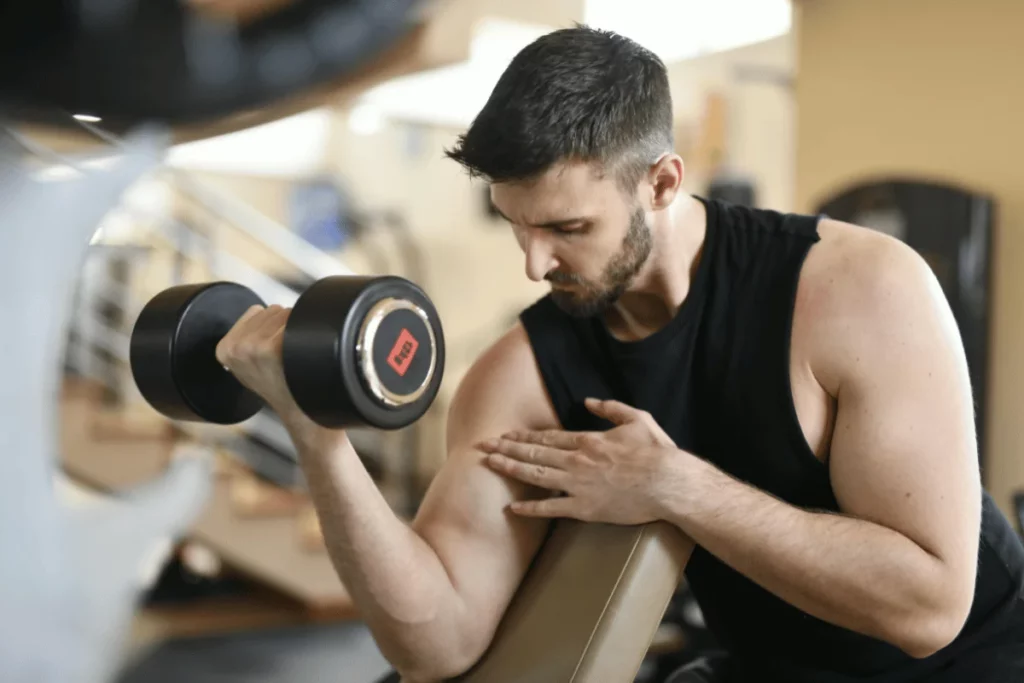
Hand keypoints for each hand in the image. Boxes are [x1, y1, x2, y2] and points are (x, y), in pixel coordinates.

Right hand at [215, 304, 302, 420]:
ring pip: (285, 313)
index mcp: (224, 349)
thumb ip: (246, 340)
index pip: (255, 312)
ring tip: (293, 354)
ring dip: (294, 328)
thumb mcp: (249, 365)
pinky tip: (300, 352)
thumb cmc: (279, 386)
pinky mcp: (272, 347)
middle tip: (285, 354)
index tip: (272, 350)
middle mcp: (235, 346)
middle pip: (272, 310)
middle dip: (282, 326)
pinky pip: (295, 322)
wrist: (299, 409)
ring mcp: (253, 346)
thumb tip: (261, 314)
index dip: (270, 327)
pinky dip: (304, 333)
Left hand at [479, 398, 681, 523]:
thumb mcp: (637, 419)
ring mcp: (578, 485)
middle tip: (483, 445)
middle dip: (506, 447)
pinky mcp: (585, 508)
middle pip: (534, 452)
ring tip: (489, 464)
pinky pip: (551, 508)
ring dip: (510, 468)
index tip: (506, 434)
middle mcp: (577, 461)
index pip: (548, 437)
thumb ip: (611, 408)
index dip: (523, 435)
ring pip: (535, 475)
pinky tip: (513, 507)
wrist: (670, 484)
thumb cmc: (658, 452)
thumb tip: (589, 400)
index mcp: (588, 440)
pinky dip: (530, 508)